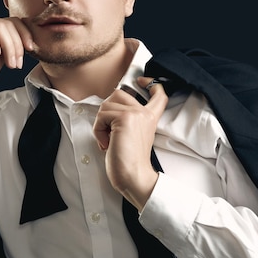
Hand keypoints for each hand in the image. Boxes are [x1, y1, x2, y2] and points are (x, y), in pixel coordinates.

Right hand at [0, 14, 33, 112]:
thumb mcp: (3, 58)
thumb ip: (13, 47)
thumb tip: (31, 41)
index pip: (14, 23)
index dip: (25, 34)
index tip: (31, 50)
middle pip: (9, 24)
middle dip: (17, 45)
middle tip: (17, 64)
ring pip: (0, 25)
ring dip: (9, 46)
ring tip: (9, 64)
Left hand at [92, 77, 167, 210]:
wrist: (133, 177)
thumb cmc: (128, 163)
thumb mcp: (131, 135)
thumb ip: (128, 119)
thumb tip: (109, 106)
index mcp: (150, 118)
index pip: (158, 94)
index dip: (151, 83)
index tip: (142, 81)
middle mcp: (145, 113)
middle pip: (119, 93)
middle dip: (106, 111)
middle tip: (110, 133)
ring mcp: (136, 113)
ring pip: (106, 104)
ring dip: (101, 124)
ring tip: (109, 140)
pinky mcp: (124, 118)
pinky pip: (101, 116)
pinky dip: (98, 130)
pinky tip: (107, 143)